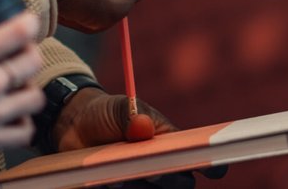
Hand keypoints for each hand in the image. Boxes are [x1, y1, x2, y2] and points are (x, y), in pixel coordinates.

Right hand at [0, 12, 45, 168]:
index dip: (29, 22)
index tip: (27, 22)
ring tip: (20, 90)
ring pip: (35, 97)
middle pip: (33, 61)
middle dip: (30, 55)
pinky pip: (25, 132)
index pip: (18, 31)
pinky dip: (23, 126)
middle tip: (22, 56)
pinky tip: (15, 120)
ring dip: (29, 91)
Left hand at [53, 89, 225, 185]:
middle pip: (178, 183)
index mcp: (168, 141)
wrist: (74, 125)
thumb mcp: (118, 107)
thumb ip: (130, 115)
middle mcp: (159, 165)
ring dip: (139, 186)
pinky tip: (106, 180)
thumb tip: (142, 127)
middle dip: (168, 179)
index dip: (210, 164)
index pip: (196, 156)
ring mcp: (140, 180)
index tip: (213, 168)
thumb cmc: (106, 113)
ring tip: (117, 175)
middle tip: (151, 171)